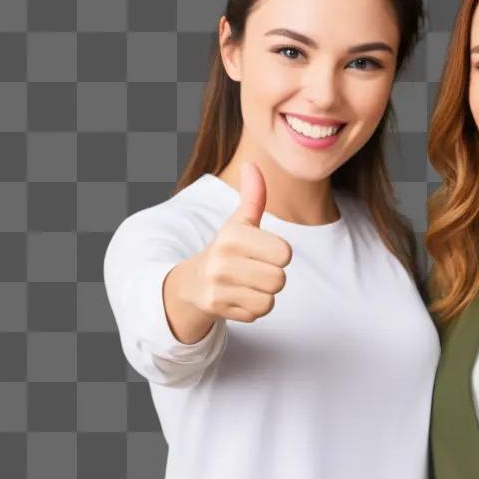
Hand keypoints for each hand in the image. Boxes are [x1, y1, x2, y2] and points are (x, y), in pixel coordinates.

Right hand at [188, 162, 291, 322]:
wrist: (193, 282)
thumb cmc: (227, 249)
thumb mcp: (239, 222)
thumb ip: (253, 197)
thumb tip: (252, 164)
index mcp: (233, 235)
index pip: (285, 253)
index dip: (279, 254)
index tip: (263, 252)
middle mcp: (222, 259)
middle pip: (279, 280)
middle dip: (273, 278)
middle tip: (255, 271)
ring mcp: (218, 285)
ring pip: (269, 299)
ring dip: (264, 294)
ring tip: (247, 284)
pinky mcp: (217, 307)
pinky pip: (256, 314)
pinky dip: (252, 309)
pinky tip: (238, 297)